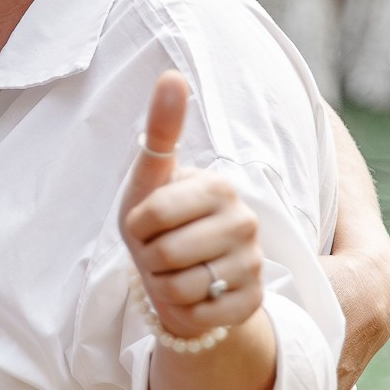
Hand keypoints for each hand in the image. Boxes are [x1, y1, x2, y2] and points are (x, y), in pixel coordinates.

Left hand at [118, 71, 264, 337]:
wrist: (181, 277)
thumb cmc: (159, 224)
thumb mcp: (150, 179)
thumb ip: (162, 130)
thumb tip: (172, 75)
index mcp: (220, 187)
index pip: (152, 214)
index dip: (135, 226)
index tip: (146, 223)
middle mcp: (246, 223)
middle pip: (164, 253)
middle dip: (148, 259)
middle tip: (160, 252)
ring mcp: (253, 264)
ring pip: (179, 288)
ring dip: (163, 287)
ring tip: (175, 273)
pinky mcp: (252, 303)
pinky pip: (198, 315)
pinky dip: (182, 312)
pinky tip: (193, 297)